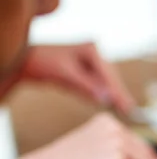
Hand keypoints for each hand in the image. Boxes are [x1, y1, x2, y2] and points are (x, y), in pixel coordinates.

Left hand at [18, 44, 134, 113]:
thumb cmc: (43, 62)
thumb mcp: (66, 75)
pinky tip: (110, 102)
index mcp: (91, 49)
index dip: (118, 91)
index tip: (127, 105)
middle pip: (110, 78)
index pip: (108, 74)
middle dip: (118, 93)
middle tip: (129, 109)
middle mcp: (93, 54)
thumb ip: (87, 87)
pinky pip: (96, 85)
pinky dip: (100, 93)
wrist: (25, 61)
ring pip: (105, 82)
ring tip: (124, 107)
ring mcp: (90, 62)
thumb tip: (106, 98)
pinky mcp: (85, 71)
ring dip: (111, 94)